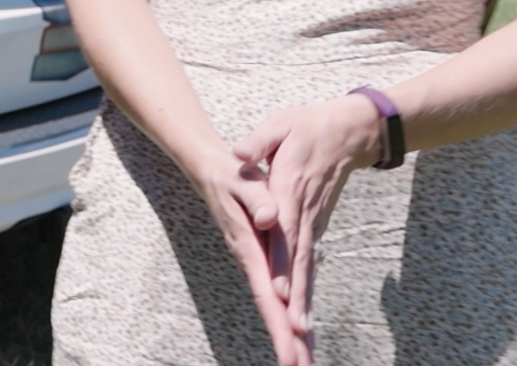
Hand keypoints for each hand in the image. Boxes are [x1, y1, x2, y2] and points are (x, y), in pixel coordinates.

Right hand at [189, 150, 309, 365]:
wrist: (214, 170)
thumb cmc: (232, 175)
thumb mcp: (244, 180)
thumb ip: (258, 199)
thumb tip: (271, 218)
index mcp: (249, 246)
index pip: (267, 292)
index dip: (279, 324)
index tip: (291, 352)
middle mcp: (252, 260)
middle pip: (270, 309)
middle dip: (286, 342)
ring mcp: (256, 261)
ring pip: (274, 304)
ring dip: (288, 335)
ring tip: (302, 363)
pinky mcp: (262, 258)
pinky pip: (275, 292)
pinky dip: (285, 314)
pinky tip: (297, 331)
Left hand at [233, 96, 380, 350]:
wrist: (349, 131)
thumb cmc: (306, 127)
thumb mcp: (280, 125)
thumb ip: (258, 142)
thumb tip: (240, 154)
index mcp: (291, 190)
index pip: (287, 231)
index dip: (285, 262)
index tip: (282, 291)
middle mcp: (304, 214)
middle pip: (300, 263)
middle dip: (297, 302)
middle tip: (296, 337)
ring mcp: (313, 224)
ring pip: (307, 270)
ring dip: (304, 307)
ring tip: (302, 345)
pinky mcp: (313, 230)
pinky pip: (309, 267)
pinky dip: (306, 296)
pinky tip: (304, 325)